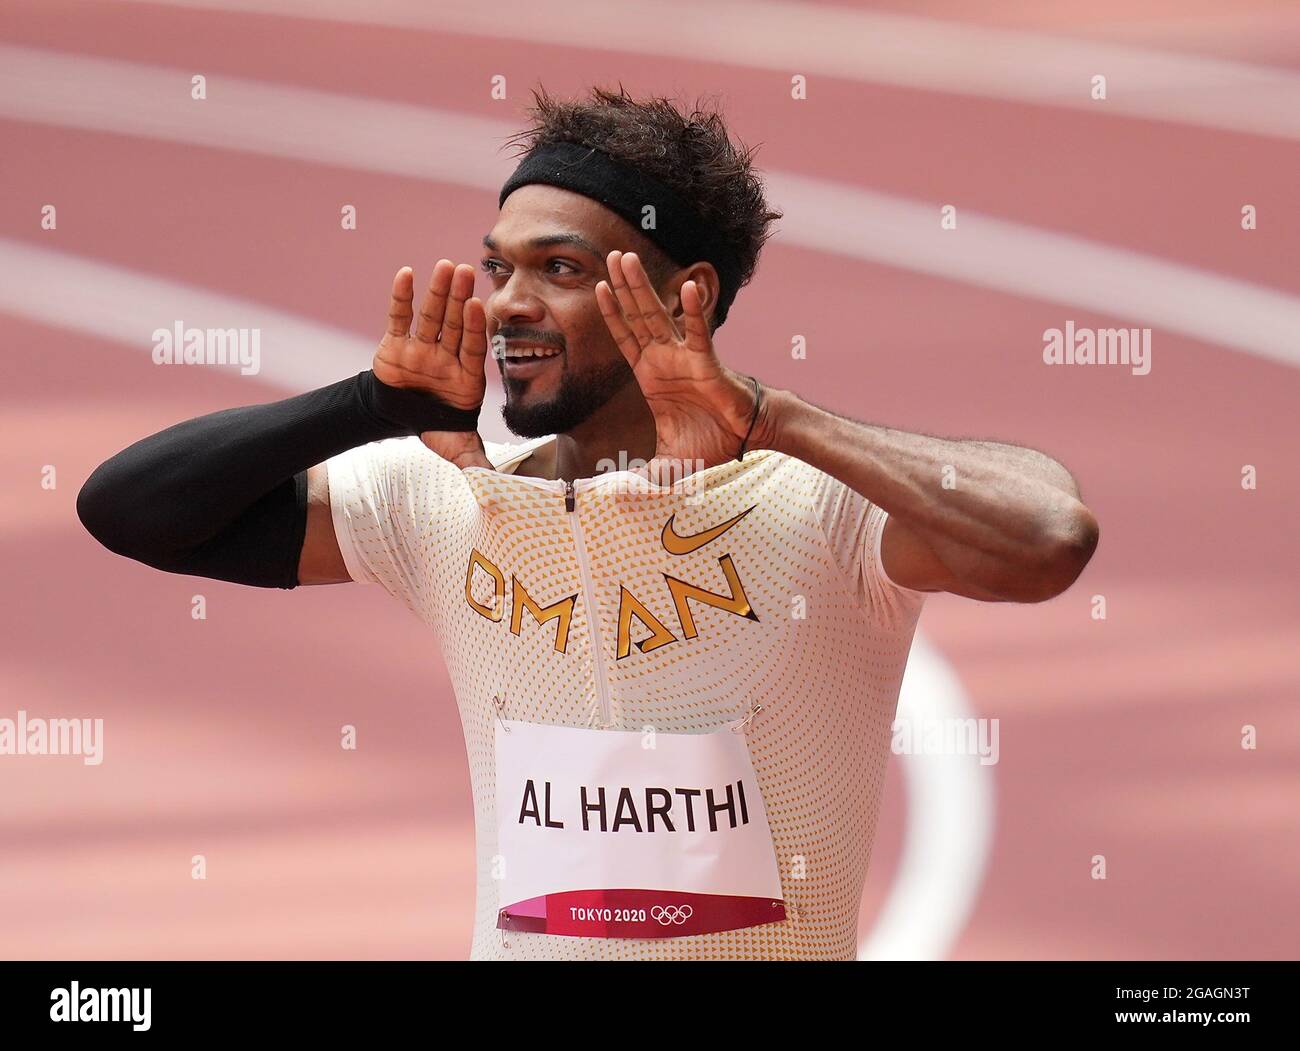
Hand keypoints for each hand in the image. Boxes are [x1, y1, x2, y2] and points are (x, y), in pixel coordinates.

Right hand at [374, 262, 491, 468]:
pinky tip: (406, 274)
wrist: (400, 419)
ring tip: (444, 266)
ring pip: (431, 315)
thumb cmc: (435, 427)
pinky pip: (399, 317)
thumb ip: (475, 462)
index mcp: (466, 376)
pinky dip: (401, 297)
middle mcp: (446, 356)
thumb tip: (495, 487)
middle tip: (466, 271)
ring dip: (436, 292)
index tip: (478, 306)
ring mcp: (422, 348)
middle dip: (459, 299)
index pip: (473, 347)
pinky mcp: (396, 344)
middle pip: (455, 324)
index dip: (475, 328)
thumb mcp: (456, 447)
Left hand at [595, 251, 771, 482]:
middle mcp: (665, 361)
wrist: (744, 443)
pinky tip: (688, 287)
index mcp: (652, 377)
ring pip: (657, 315)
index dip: (611, 316)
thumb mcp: (665, 466)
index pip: (625, 340)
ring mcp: (684, 358)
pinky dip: (693, 311)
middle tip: (608, 255)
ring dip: (641, 288)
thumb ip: (640, 481)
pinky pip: (699, 332)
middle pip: (636, 317)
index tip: (597, 289)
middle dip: (622, 288)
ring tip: (626, 259)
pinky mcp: (707, 363)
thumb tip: (615, 500)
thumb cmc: (710, 445)